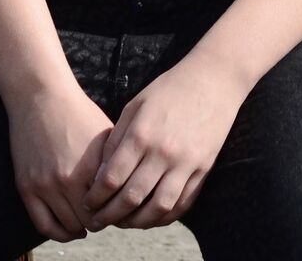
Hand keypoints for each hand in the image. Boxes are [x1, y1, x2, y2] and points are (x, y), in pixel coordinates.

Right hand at [5, 83, 114, 241]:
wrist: (42, 99)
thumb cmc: (80, 114)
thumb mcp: (107, 136)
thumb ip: (117, 164)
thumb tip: (133, 189)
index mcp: (92, 167)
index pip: (111, 207)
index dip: (119, 213)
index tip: (122, 211)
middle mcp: (67, 179)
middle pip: (90, 221)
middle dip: (102, 222)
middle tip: (107, 218)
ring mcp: (44, 185)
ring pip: (68, 226)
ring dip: (81, 228)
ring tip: (90, 223)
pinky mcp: (26, 188)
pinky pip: (43, 224)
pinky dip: (58, 232)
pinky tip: (70, 229)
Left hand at [81, 58, 248, 230]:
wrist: (215, 79)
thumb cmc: (170, 89)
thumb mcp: (135, 106)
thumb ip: (116, 140)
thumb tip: (101, 175)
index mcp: (142, 135)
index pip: (111, 179)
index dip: (94, 198)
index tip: (87, 203)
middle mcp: (164, 152)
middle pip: (131, 198)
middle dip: (109, 215)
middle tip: (98, 220)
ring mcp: (187, 162)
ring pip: (158, 207)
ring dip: (137, 222)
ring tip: (124, 221)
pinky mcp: (204, 167)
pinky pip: (183, 202)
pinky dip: (165, 216)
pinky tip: (151, 215)